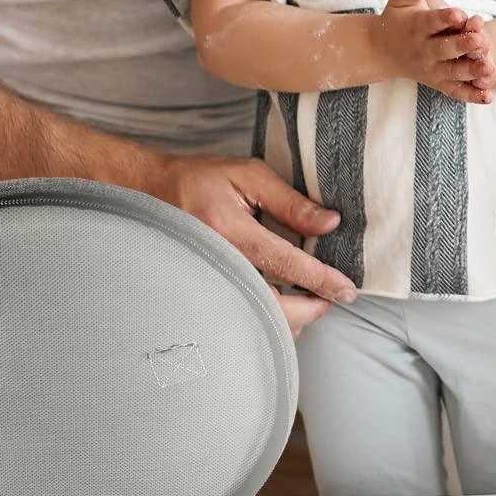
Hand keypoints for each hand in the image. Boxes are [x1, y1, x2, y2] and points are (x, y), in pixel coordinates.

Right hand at [151, 153, 355, 329]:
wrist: (149, 194)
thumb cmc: (199, 180)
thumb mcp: (248, 175)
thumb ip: (290, 201)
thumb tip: (329, 224)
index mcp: (227, 228)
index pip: (283, 262)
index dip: (319, 279)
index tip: (345, 290)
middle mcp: (214, 261)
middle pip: (268, 305)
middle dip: (308, 311)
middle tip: (332, 300)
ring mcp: (204, 281)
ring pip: (253, 320)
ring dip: (288, 320)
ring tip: (311, 303)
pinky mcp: (201, 291)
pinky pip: (238, 317)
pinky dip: (265, 319)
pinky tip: (282, 308)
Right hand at [373, 0, 493, 102]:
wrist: (383, 51)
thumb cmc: (399, 19)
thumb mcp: (402, 0)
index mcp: (417, 28)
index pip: (432, 22)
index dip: (446, 18)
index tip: (461, 13)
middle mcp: (424, 51)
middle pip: (444, 50)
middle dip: (462, 45)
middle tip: (480, 40)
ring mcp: (432, 70)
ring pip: (453, 72)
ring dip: (471, 71)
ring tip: (489, 68)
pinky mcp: (440, 83)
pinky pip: (456, 91)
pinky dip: (471, 95)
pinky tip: (488, 97)